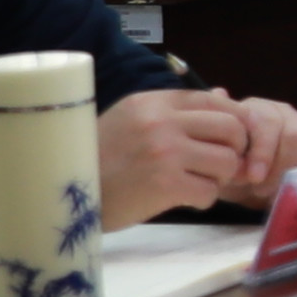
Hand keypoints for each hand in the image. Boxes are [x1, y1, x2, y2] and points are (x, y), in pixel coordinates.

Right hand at [96, 85, 296, 222]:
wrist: (61, 192)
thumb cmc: (99, 157)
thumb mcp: (132, 121)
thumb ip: (177, 111)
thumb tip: (226, 96)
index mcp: (152, 102)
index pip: (214, 101)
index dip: (235, 120)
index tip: (233, 139)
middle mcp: (161, 121)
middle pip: (231, 128)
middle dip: (235, 149)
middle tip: (220, 165)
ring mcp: (164, 152)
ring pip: (227, 162)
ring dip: (219, 178)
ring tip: (198, 182)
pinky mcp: (165, 184)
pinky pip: (210, 192)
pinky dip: (203, 200)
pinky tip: (184, 199)